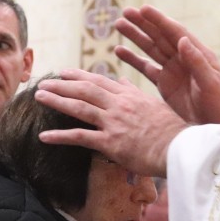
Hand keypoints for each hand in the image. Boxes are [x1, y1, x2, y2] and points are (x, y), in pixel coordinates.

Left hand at [34, 70, 186, 177]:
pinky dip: (60, 136)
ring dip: (57, 101)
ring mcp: (113, 123)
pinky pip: (80, 137)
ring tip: (39, 96)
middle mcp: (118, 105)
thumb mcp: (154, 105)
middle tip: (45, 81)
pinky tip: (44, 136)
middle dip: (62, 84)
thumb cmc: (172, 130)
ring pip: (79, 107)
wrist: (180, 148)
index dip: (80, 76)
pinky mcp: (110, 142)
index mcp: (129, 96)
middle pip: (85, 89)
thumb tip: (122, 81)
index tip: (65, 72)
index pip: (100, 81)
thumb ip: (135, 92)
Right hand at [115, 5, 219, 125]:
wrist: (219, 124)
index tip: (143, 9)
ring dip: (135, 37)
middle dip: (143, 24)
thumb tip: (182, 40)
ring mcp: (173, 71)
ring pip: (150, 49)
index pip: (175, 33)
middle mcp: (183, 59)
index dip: (159, 21)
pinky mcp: (165, 84)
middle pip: (160, 36)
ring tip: (119, 24)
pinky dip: (133, 60)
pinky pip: (146, 69)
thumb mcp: (211, 83)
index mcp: (197, 54)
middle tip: (126, 11)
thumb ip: (197, 62)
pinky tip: (120, 51)